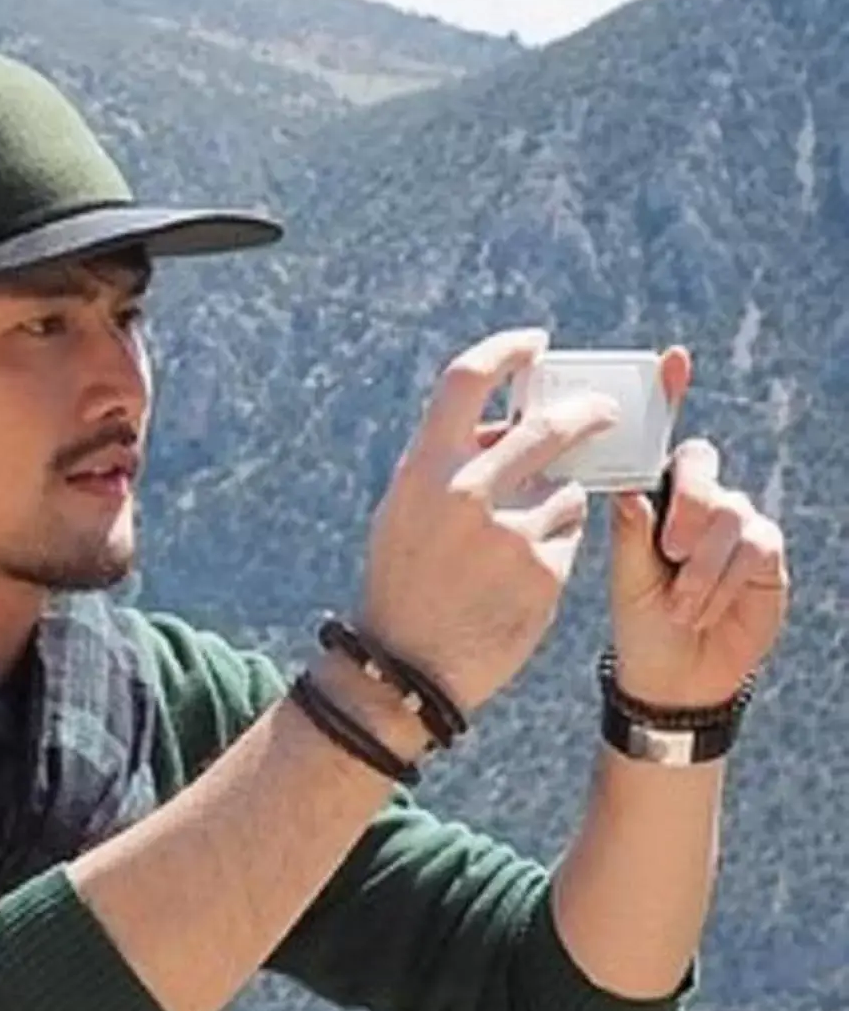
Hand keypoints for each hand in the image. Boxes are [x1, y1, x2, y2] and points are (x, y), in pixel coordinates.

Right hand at [355, 327, 616, 715]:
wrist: (407, 665)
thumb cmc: (405, 581)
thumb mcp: (406, 511)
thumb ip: (449, 464)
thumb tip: (506, 422)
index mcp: (424, 467)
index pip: (469, 379)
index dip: (508, 351)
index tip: (536, 345)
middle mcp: (467, 490)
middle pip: (550, 425)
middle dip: (588, 413)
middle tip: (606, 412)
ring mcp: (509, 530)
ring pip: (568, 488)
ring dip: (559, 502)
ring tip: (518, 541)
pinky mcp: (545, 568)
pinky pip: (570, 535)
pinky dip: (557, 545)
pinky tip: (523, 575)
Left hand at [607, 346, 787, 708]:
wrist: (677, 673)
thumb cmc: (641, 621)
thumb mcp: (625, 579)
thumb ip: (629, 535)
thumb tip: (631, 494)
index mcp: (653, 497)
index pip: (661, 440)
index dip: (669, 395)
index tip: (672, 358)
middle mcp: (697, 500)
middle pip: (701, 464)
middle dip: (688, 502)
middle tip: (670, 552)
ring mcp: (735, 522)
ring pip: (728, 513)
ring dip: (702, 567)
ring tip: (680, 604)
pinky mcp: (766, 552)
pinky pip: (754, 547)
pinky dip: (725, 580)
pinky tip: (705, 607)